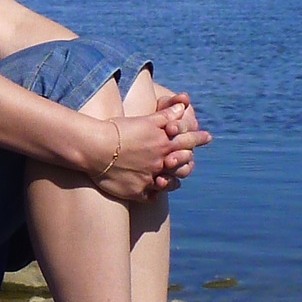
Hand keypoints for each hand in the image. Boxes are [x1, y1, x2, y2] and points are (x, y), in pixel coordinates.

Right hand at [94, 102, 211, 203]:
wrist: (93, 148)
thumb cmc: (117, 130)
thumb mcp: (144, 120)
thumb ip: (165, 115)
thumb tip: (183, 105)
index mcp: (163, 143)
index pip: (189, 140)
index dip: (199, 138)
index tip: (208, 137)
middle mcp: (160, 163)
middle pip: (183, 165)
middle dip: (187, 162)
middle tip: (190, 160)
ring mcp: (149, 179)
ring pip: (170, 184)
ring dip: (172, 180)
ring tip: (171, 179)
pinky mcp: (137, 192)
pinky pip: (151, 197)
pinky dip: (152, 194)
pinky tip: (152, 191)